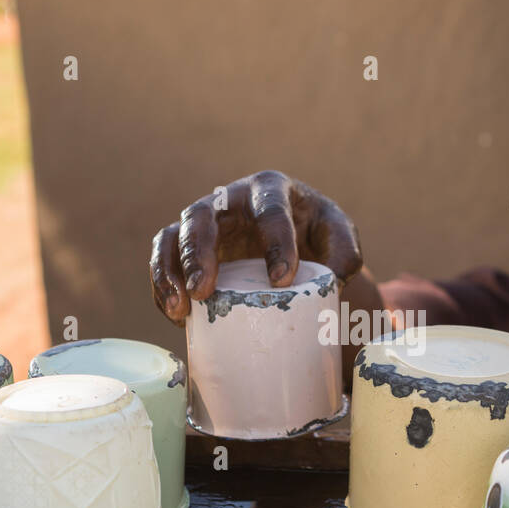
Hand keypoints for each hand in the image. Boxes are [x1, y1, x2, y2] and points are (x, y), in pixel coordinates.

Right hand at [151, 170, 362, 324]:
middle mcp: (230, 199)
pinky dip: (163, 286)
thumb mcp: (340, 237)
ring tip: (180, 309)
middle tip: (204, 292)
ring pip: (174, 236)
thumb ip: (345, 255)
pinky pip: (164, 260)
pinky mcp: (187, 246)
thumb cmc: (317, 234)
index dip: (276, 243)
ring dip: (169, 271)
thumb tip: (330, 281)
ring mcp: (205, 222)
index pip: (270, 211)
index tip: (282, 281)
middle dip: (200, 253)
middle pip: (203, 217)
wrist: (294, 238)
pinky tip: (176, 317)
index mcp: (271, 190)